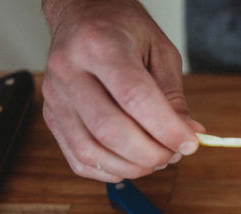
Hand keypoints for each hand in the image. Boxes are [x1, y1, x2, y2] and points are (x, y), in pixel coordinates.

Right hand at [41, 0, 204, 181]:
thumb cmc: (122, 29)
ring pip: (90, 151)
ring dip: (132, 167)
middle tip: (174, 154)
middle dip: (150, 154)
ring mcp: (54, 96)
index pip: (135, 98)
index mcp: (100, 44)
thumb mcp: (159, 50)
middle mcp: (69, 70)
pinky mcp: (51, 116)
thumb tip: (187, 134)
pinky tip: (131, 162)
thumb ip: (172, 95)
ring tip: (156, 159)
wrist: (81, 14)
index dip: (166, 129)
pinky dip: (110, 171)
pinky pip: (78, 158)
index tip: (189, 144)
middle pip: (110, 130)